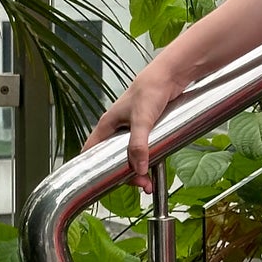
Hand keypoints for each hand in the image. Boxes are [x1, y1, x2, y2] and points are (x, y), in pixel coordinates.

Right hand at [79, 60, 190, 194]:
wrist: (170, 76)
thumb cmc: (150, 90)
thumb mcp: (142, 120)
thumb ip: (139, 145)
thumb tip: (138, 169)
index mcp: (107, 125)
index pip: (91, 151)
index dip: (92, 168)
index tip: (101, 185)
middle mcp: (116, 129)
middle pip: (113, 159)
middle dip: (124, 175)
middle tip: (139, 185)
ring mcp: (131, 130)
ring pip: (129, 156)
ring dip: (138, 170)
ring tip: (149, 183)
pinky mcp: (146, 129)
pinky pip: (142, 150)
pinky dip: (147, 161)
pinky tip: (155, 169)